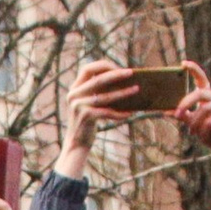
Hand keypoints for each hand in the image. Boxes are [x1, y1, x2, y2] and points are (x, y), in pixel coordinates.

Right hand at [59, 59, 143, 176]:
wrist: (77, 143)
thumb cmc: (89, 122)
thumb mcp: (90, 104)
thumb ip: (98, 91)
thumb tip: (125, 80)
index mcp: (75, 88)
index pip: (87, 69)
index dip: (103, 66)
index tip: (117, 67)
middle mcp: (74, 95)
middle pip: (98, 79)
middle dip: (116, 75)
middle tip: (131, 72)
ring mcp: (78, 106)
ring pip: (105, 96)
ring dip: (123, 92)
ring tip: (136, 89)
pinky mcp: (85, 117)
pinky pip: (107, 112)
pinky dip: (120, 113)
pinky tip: (130, 113)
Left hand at [174, 72, 210, 178]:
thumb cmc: (206, 132)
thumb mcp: (191, 122)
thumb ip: (182, 115)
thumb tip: (165, 111)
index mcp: (208, 96)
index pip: (202, 79)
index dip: (194, 70)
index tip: (183, 63)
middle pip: (200, 93)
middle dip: (186, 103)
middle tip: (177, 114)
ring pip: (205, 108)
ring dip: (195, 122)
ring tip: (192, 131)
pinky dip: (204, 128)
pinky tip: (202, 134)